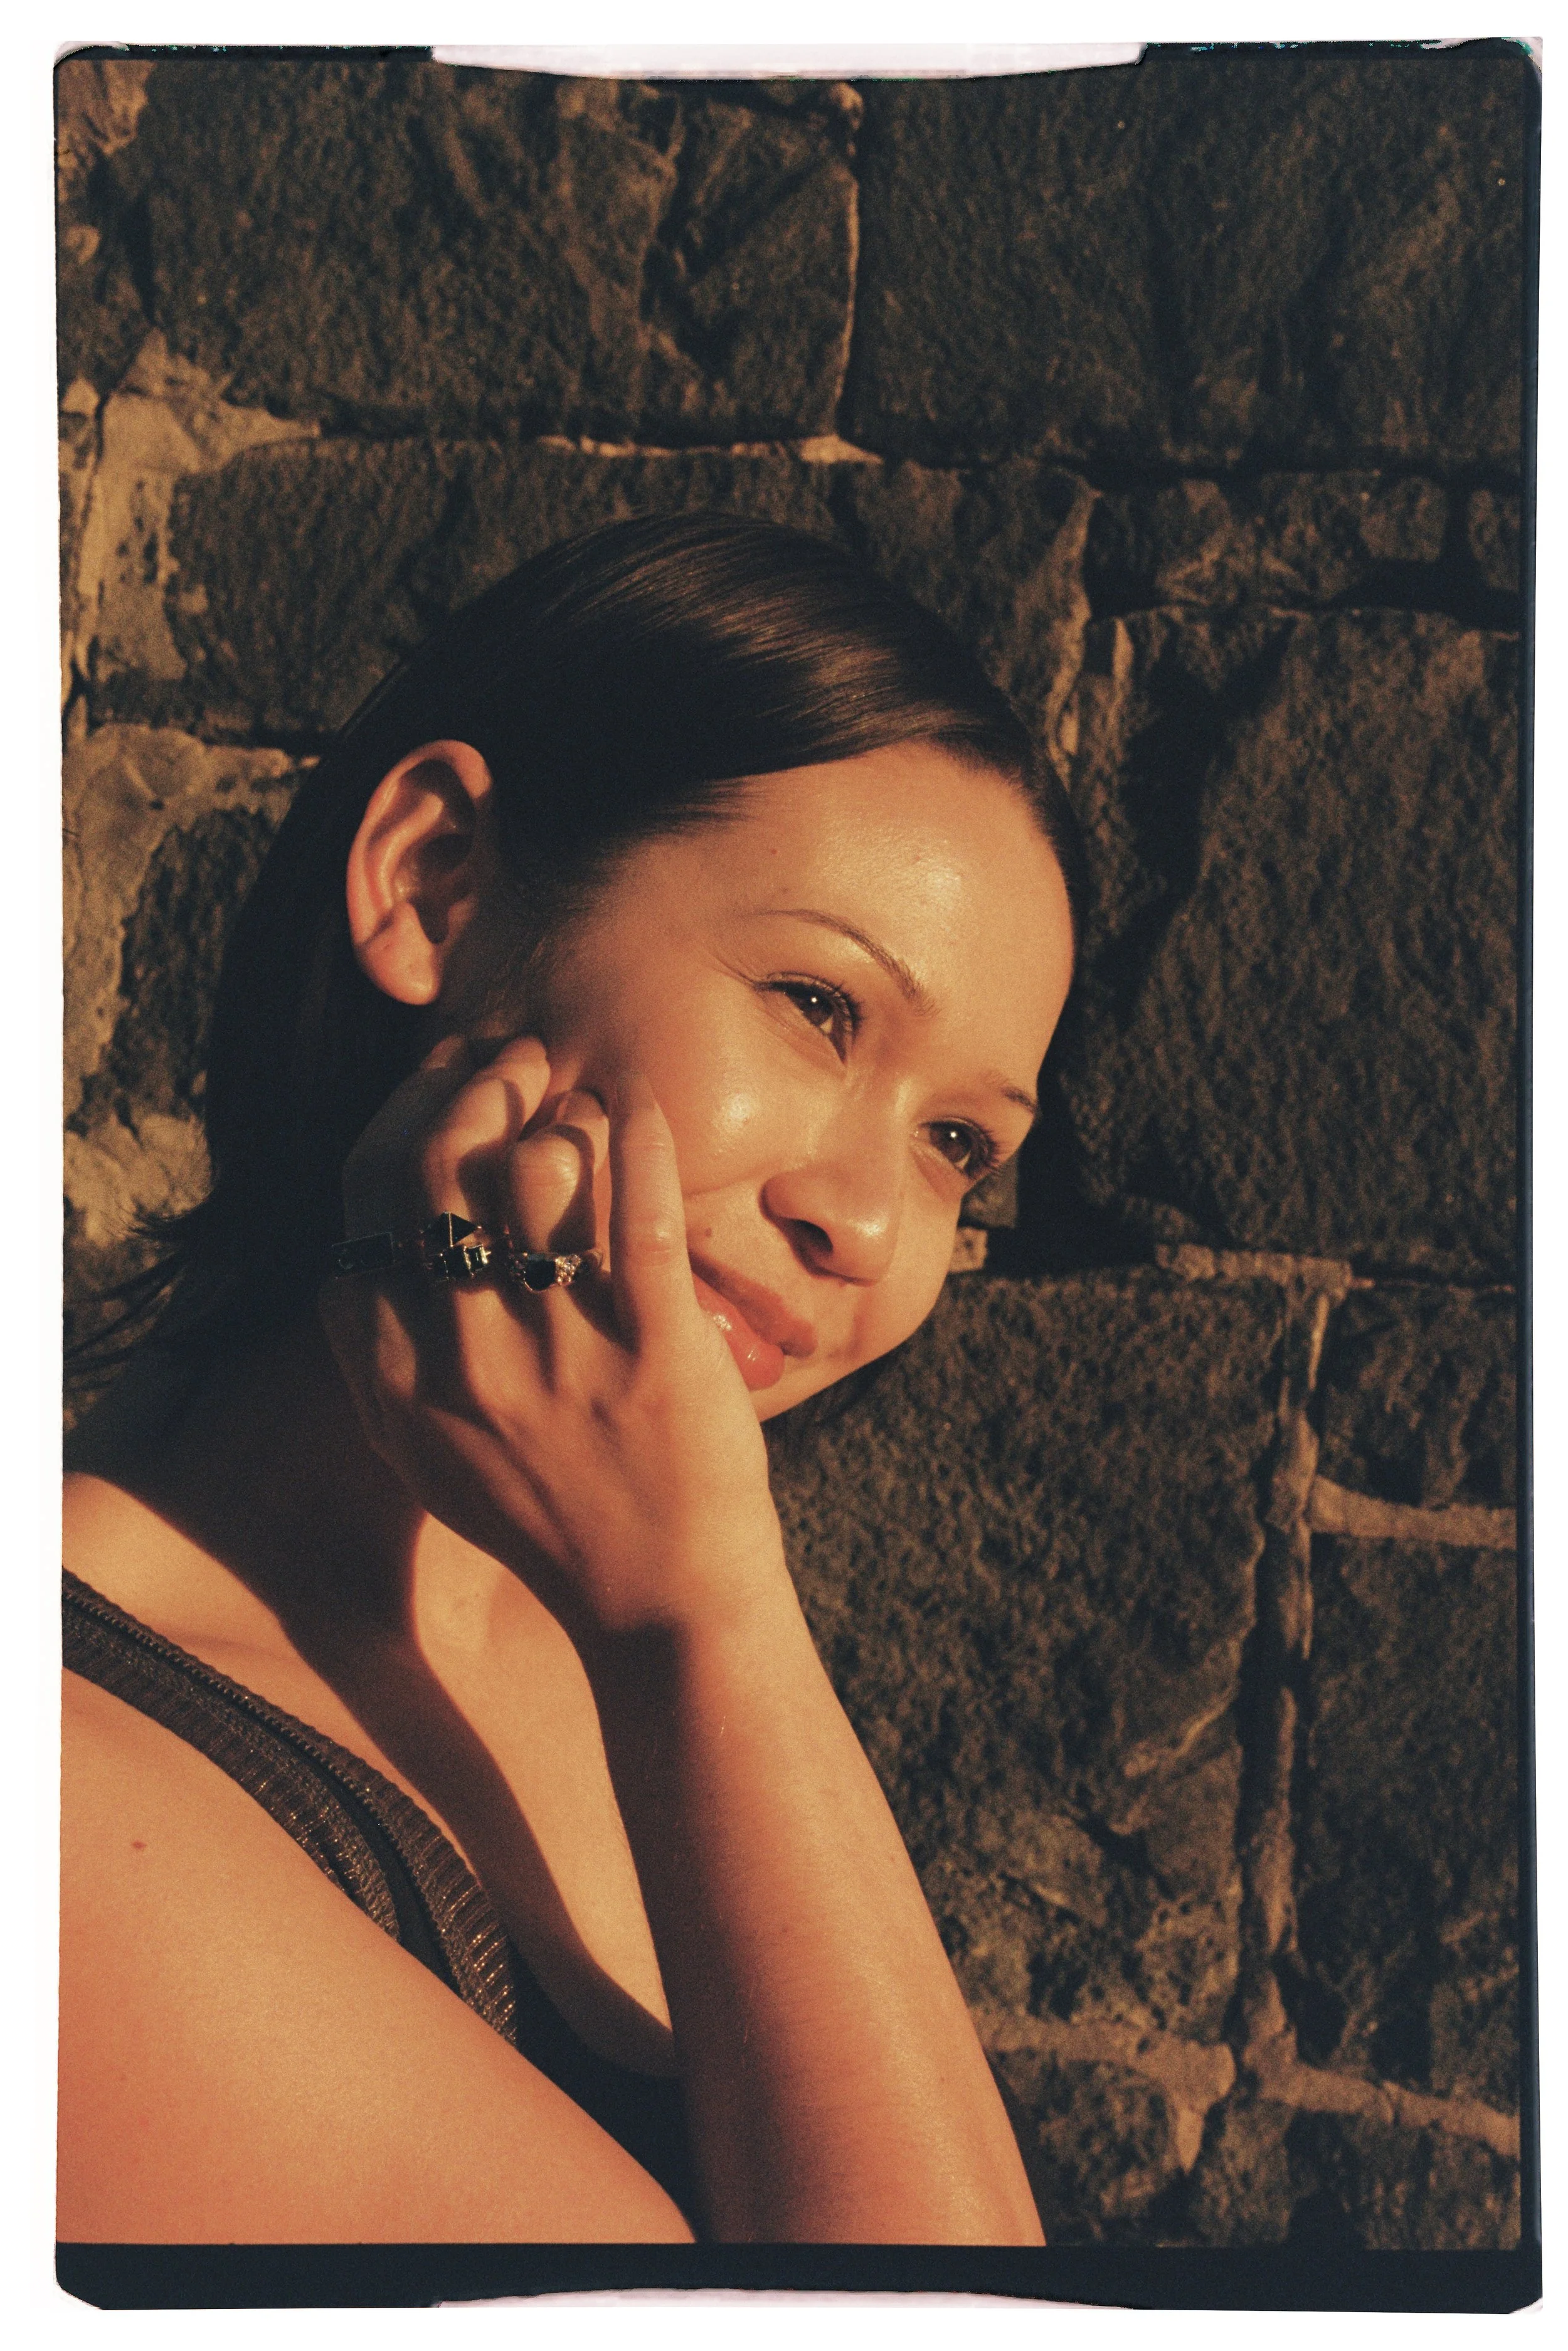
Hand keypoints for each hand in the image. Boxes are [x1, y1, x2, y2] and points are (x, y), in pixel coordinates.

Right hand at [317, 1034, 788, 1652]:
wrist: (659, 1608)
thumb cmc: (550, 1519)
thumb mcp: (425, 1453)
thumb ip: (375, 1359)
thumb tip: (348, 1259)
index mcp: (401, 1378)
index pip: (366, 1203)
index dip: (399, 1115)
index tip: (440, 1078)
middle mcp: (470, 1361)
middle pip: (439, 1169)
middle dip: (474, 1086)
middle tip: (516, 1060)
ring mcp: (565, 1355)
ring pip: (537, 1174)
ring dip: (560, 1113)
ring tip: (583, 1105)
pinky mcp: (660, 1352)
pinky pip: (640, 1212)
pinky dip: (640, 1137)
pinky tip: (642, 1106)